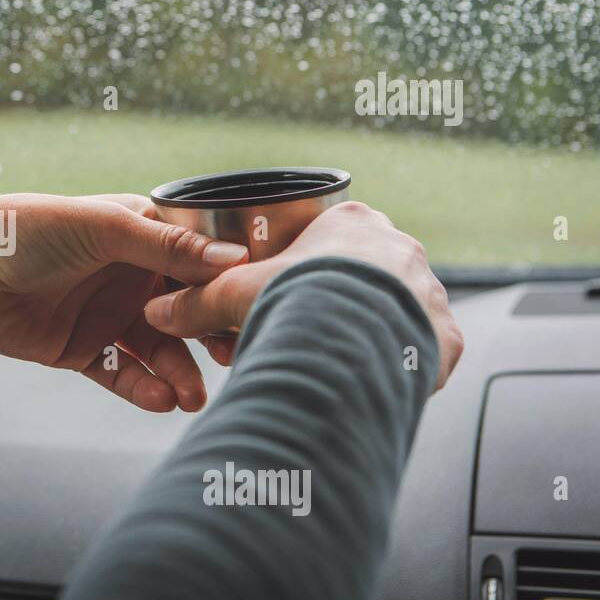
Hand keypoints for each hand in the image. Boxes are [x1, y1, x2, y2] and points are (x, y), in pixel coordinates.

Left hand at [0, 193, 247, 410]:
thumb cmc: (30, 230)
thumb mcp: (105, 227)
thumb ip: (169, 245)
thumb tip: (236, 260)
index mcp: (142, 235)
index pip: (200, 263)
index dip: (227, 288)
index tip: (255, 312)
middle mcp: (131, 275)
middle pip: (185, 312)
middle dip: (208, 339)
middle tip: (231, 361)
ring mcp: (107, 315)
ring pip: (159, 351)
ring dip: (178, 373)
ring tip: (191, 398)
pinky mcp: (83, 350)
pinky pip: (123, 374)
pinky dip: (143, 388)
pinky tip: (161, 400)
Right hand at [142, 201, 464, 387]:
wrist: (355, 340)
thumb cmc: (298, 301)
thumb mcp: (234, 297)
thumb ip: (196, 304)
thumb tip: (156, 313)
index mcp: (349, 221)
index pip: (324, 237)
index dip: (298, 267)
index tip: (282, 294)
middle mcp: (397, 246)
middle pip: (359, 274)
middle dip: (331, 303)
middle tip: (301, 334)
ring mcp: (427, 289)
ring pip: (391, 310)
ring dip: (366, 333)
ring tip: (334, 363)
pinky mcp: (443, 335)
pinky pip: (421, 347)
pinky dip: (396, 362)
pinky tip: (371, 378)